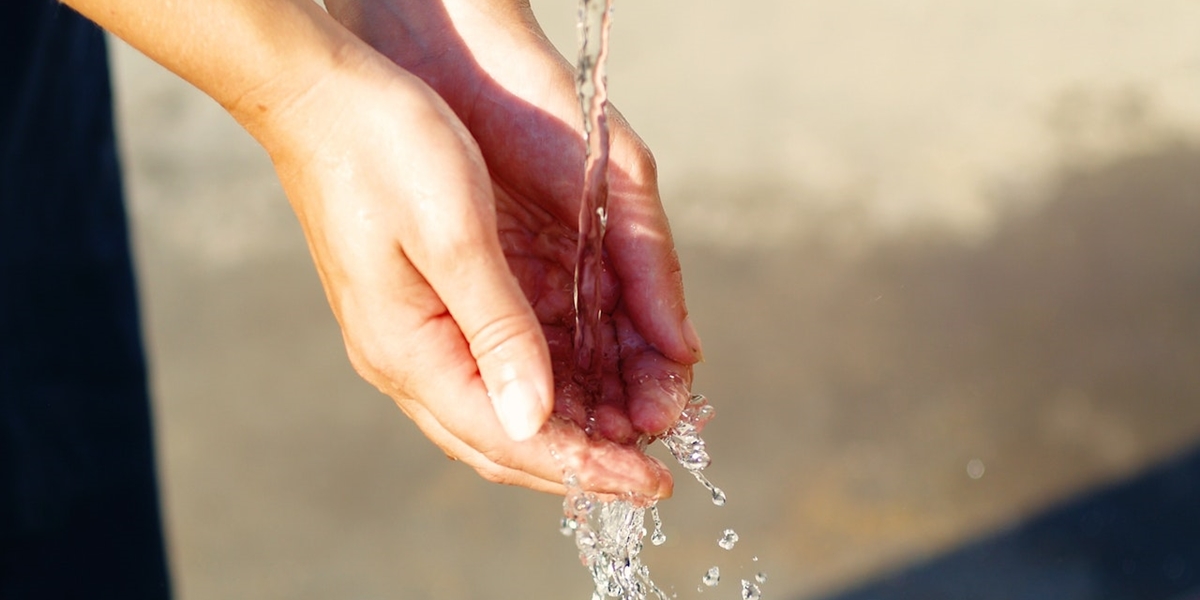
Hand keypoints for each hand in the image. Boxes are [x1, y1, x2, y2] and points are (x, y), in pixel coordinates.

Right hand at [324, 0, 702, 491]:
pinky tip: (584, 385)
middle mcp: (404, 359)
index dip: (584, 467)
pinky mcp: (421, 310)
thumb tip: (534, 420)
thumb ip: (498, 331)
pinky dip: (543, 389)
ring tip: (631, 434)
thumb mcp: (455, 236)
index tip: (651, 485)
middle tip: (650, 474)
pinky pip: (488, 373)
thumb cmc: (385, 149)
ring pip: (496, 412)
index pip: (508, 438)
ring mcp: (407, 337)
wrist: (320, 96)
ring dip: (566, 431)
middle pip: (502, 441)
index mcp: (409, 350)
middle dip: (580, 463)